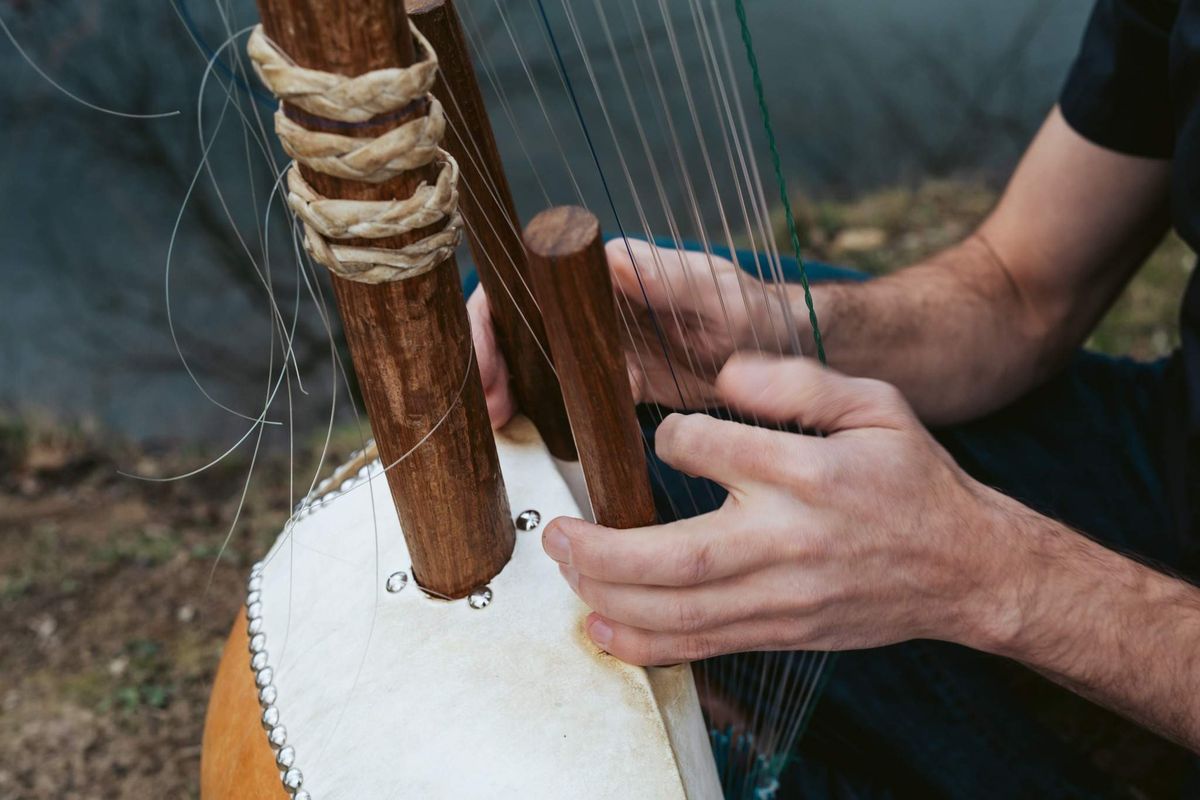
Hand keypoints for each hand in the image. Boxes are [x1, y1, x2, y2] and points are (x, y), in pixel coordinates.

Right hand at [466, 240, 796, 427]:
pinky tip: (533, 434)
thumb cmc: (750, 309)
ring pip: (529, 361)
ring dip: (509, 391)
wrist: (777, 351)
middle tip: (492, 410)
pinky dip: (541, 411)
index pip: (525, 284)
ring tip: (503, 425)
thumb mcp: (713, 292)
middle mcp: (590, 303)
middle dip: (490, 364)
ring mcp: (596, 342)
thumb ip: (665, 277)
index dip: (494, 322)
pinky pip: (561, 392)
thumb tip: (609, 259)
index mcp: (604, 271)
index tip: (489, 365)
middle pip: (514, 325)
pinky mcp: (608, 377)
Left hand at [540, 355, 1018, 664]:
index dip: (670, 437)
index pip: (704, 449)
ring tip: (565, 571)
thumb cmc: (913, 479)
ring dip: (608, 596)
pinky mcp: (779, 631)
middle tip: (556, 532)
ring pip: (679, 609)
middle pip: (676, 553)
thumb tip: (724, 370)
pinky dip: (645, 645)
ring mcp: (781, 596)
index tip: (667, 436)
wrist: (964, 568)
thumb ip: (798, 380)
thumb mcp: (877, 403)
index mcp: (807, 472)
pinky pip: (702, 645)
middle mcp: (788, 539)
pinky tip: (603, 631)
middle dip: (602, 549)